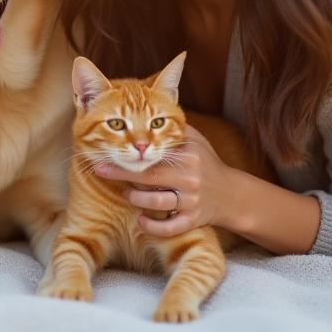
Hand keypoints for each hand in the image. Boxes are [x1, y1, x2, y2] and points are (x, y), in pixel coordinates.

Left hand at [94, 124, 236, 236]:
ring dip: (135, 199)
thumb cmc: (205, 161)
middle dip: (121, 173)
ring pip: (155, 203)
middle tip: (100, 170)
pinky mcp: (193, 221)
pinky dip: (151, 226)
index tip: (105, 152)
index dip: (127, 153)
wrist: (231, 194)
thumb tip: (144, 104)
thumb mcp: (194, 138)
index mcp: (188, 155)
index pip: (152, 153)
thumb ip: (171, 124)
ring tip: (127, 193)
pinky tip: (140, 220)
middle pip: (149, 177)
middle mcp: (190, 178)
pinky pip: (169, 228)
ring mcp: (192, 201)